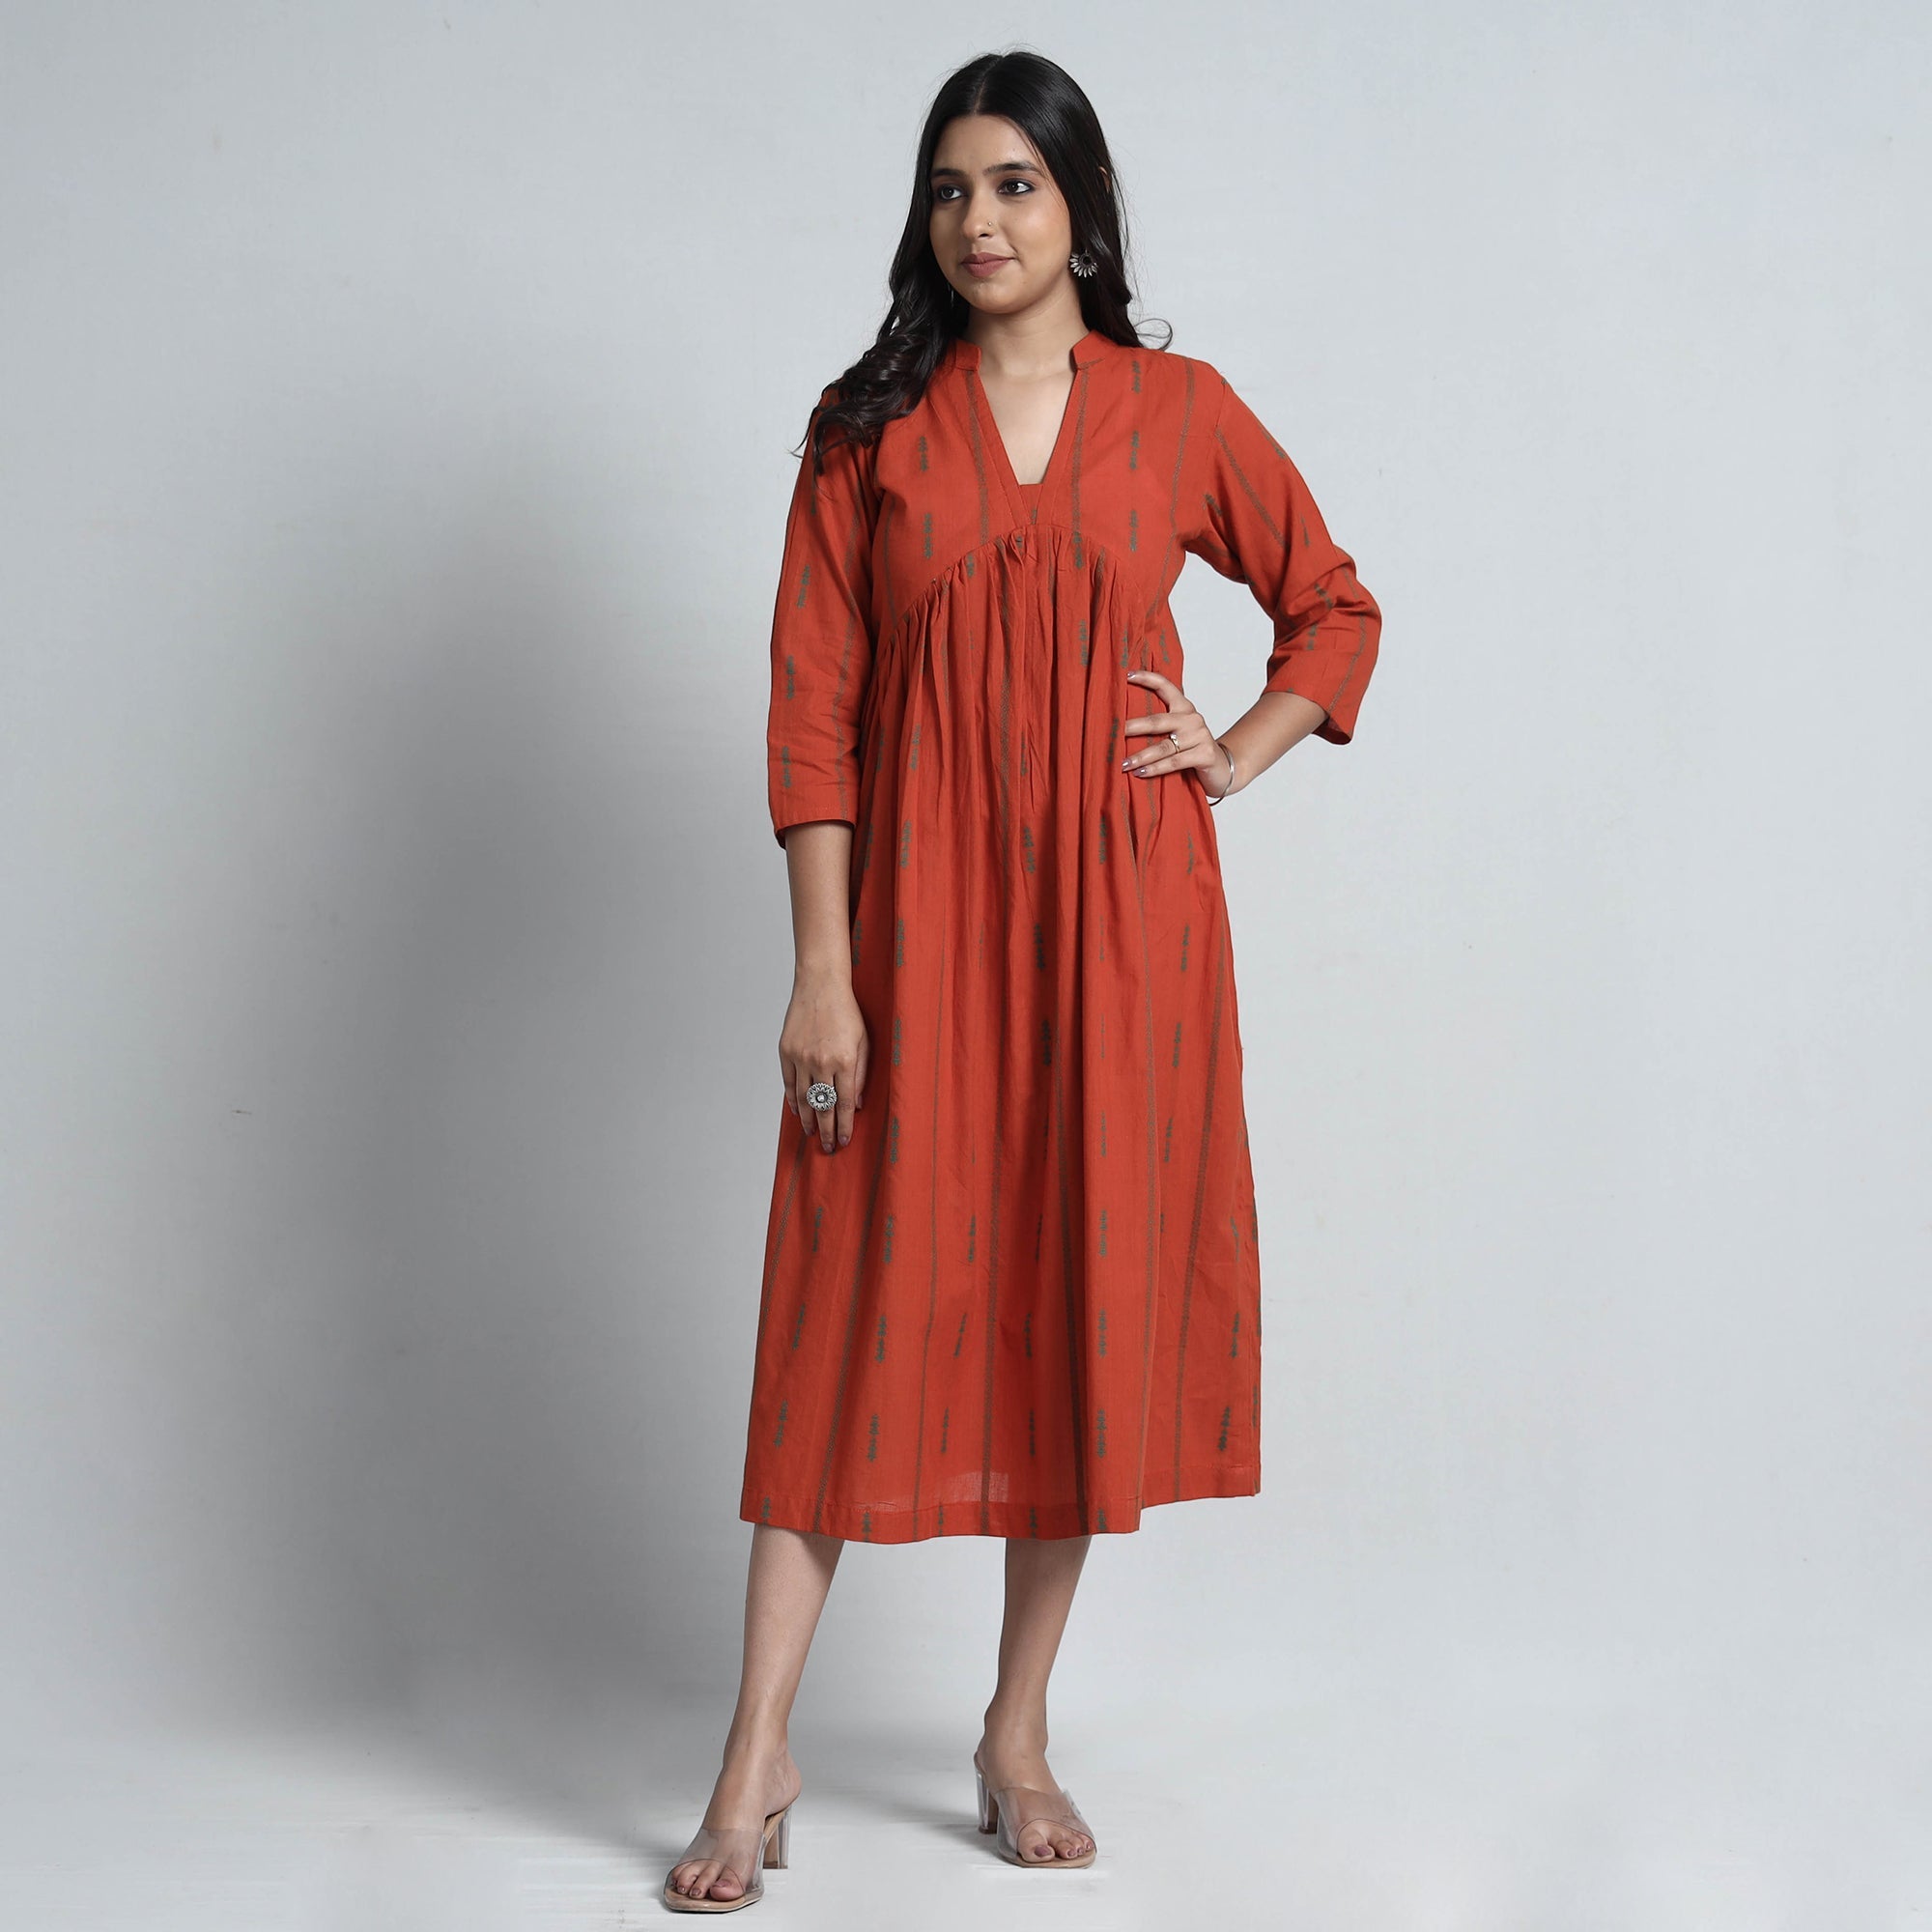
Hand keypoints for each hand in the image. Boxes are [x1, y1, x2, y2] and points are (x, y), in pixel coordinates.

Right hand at [779, 968, 867, 1152]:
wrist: (820, 985)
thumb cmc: (847, 1011)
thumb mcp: (864, 1041)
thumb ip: (861, 1074)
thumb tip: (857, 1104)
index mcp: (845, 1061)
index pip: (845, 1103)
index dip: (845, 1125)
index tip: (845, 1141)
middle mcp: (821, 1062)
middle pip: (824, 1106)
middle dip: (827, 1130)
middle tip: (829, 1148)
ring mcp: (801, 1057)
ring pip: (804, 1099)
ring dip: (808, 1120)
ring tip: (812, 1134)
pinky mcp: (786, 1051)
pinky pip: (788, 1083)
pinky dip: (792, 1101)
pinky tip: (798, 1112)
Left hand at [1121, 669, 1233, 798]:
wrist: (1223, 767)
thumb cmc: (1193, 749)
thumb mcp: (1178, 733)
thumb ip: (1159, 725)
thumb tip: (1122, 725)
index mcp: (1184, 708)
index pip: (1165, 686)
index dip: (1147, 678)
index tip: (1127, 675)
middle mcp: (1192, 718)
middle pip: (1157, 721)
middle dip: (1132, 727)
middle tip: (1113, 733)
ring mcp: (1200, 736)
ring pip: (1163, 746)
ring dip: (1141, 756)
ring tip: (1123, 763)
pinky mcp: (1204, 754)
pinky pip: (1174, 762)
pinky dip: (1155, 769)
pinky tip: (1140, 772)